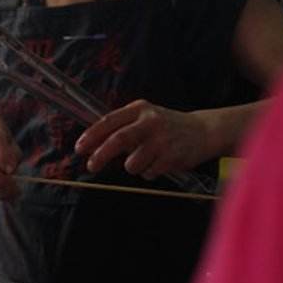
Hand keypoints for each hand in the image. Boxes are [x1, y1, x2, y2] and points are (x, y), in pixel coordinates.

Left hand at [74, 100, 209, 179]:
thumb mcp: (144, 117)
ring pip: (132, 163)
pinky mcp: (172, 157)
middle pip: (119, 140)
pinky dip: (148, 172)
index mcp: (139, 109)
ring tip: (143, 160)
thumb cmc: (165, 125)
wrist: (203, 131)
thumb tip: (92, 145)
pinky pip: (149, 172)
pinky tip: (159, 163)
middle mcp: (150, 122)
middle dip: (101, 155)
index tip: (79, 148)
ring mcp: (162, 140)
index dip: (92, 136)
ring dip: (132, 167)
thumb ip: (121, 127)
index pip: (109, 121)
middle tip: (91, 166)